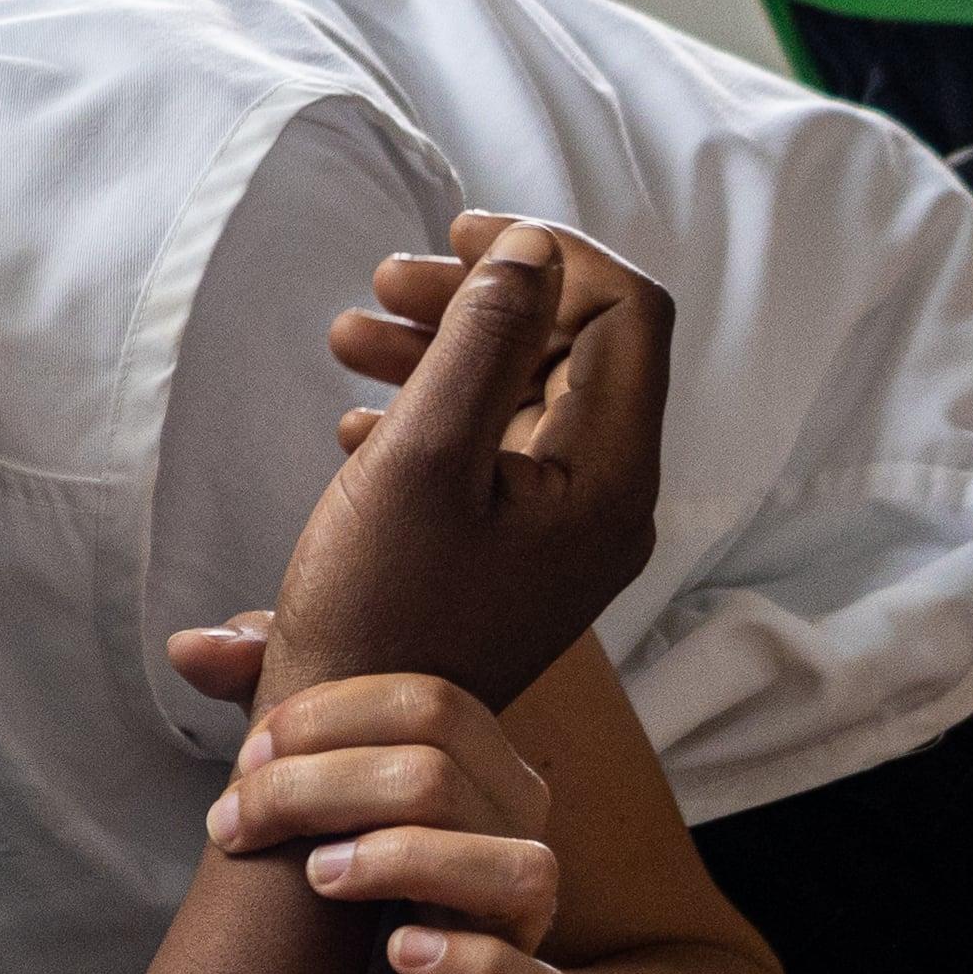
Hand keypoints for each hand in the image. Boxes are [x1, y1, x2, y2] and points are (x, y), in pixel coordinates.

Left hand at [168, 642, 579, 973]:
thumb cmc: (323, 920)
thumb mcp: (290, 810)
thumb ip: (259, 718)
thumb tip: (189, 646)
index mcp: (477, 772)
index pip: (431, 702)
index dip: (327, 718)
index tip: (245, 759)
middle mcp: (516, 838)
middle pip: (441, 774)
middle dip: (322, 786)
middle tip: (236, 826)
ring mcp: (527, 928)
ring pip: (513, 865)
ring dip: (401, 859)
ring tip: (316, 878)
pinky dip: (463, 961)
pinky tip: (395, 953)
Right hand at [255, 213, 673, 714]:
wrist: (346, 741)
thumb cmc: (377, 610)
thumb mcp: (421, 454)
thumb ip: (482, 337)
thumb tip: (530, 249)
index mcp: (611, 477)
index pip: (626, 315)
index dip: (551, 255)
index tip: (459, 233)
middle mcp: (610, 503)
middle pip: (575, 349)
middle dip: (481, 298)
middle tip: (384, 280)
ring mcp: (566, 533)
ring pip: (525, 398)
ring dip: (443, 350)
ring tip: (350, 335)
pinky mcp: (519, 554)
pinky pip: (497, 454)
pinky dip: (436, 414)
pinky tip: (359, 418)